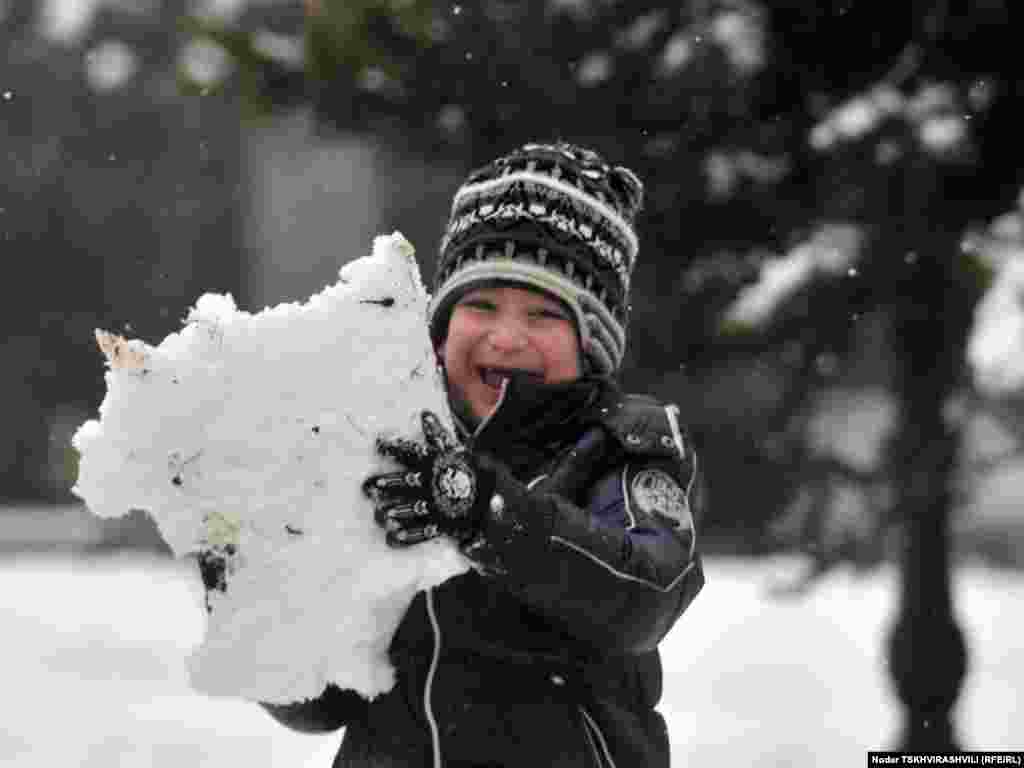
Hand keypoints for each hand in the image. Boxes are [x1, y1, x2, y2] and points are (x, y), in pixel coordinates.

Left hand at [362, 411, 491, 547]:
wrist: (500, 496)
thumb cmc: (477, 470)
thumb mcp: (460, 448)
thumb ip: (439, 433)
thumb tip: (424, 413)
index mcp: (442, 463)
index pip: (414, 452)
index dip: (395, 448)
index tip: (378, 444)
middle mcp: (439, 482)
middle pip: (410, 481)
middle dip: (391, 483)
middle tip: (372, 484)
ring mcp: (442, 504)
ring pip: (415, 507)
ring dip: (397, 509)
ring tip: (381, 513)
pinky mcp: (447, 523)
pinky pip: (426, 531)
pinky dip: (410, 535)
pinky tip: (395, 537)